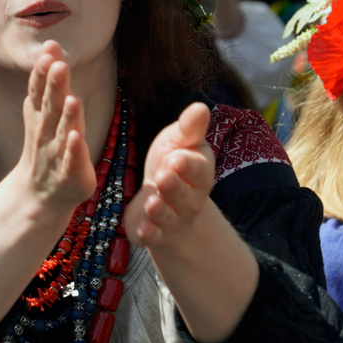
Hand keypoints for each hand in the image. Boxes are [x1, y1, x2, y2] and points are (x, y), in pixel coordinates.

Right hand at [18, 41, 96, 211]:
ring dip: (67, 116)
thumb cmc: (46, 143)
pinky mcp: (70, 173)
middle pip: (51, 106)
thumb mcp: (45, 109)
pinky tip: (76, 137)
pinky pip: (71, 160)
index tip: (47, 52)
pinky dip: (73, 150)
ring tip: (72, 98)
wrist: (40, 193)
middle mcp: (46, 131)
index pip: (39, 90)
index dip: (42, 72)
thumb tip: (50, 43)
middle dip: (54, 87)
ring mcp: (57, 153)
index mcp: (40, 114)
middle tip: (59, 66)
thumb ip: (47, 78)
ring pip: (63, 131)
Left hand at [126, 102, 214, 247]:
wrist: (164, 196)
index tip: (175, 157)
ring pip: (169, 216)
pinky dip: (149, 233)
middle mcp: (190, 198)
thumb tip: (201, 106)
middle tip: (163, 176)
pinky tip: (141, 229)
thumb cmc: (172, 162)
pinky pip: (154, 236)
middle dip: (174, 187)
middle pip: (185, 195)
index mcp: (199, 172)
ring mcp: (174, 218)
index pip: (198, 170)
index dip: (188, 165)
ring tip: (152, 203)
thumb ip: (189, 128)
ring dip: (161, 211)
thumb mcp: (179, 141)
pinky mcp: (155, 232)